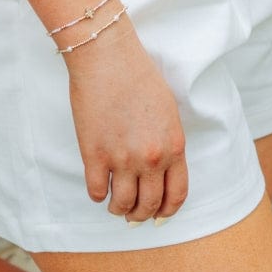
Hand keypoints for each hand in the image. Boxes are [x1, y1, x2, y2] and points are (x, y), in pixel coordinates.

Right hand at [65, 19, 188, 223]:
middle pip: (149, 204)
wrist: (107, 56)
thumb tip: (160, 168)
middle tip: (133, 213)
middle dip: (141, 214)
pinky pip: (96, 191)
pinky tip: (98, 187)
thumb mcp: (167, 110)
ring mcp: (122, 159)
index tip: (158, 214)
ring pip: (123, 204)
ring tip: (114, 204)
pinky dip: (97, 194)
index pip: (176, 195)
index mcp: (174, 146)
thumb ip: (167, 141)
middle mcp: (151, 158)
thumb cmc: (138, 75)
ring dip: (119, 209)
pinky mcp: (94, 154)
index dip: (167, 210)